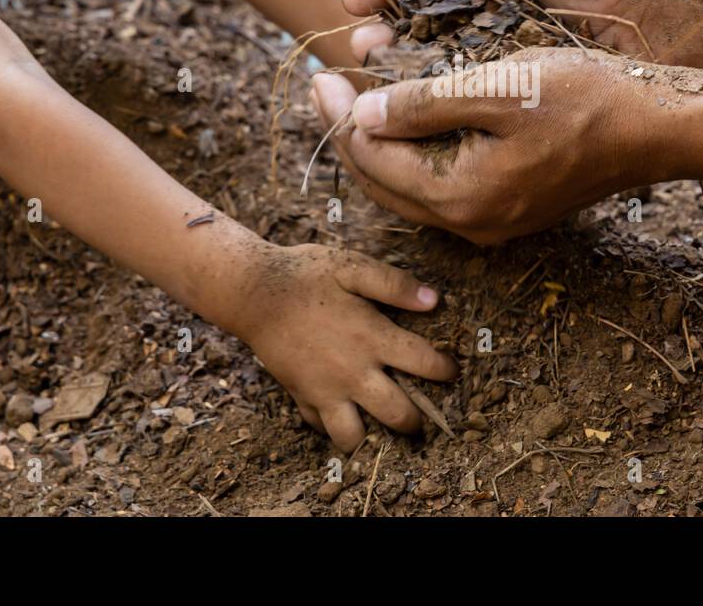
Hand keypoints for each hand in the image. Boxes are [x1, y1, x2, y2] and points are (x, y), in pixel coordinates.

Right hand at [236, 243, 458, 450]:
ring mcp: (324, 390)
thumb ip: (394, 284)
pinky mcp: (300, 396)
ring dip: (372, 436)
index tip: (451, 370)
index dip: (445, 370)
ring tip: (380, 425)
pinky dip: (334, 426)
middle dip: (416, 421)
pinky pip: (320, 427)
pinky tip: (344, 413)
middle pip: (397, 415)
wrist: (252, 291)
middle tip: (422, 416)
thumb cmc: (305, 274)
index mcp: (372, 338)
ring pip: (354, 436)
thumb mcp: (352, 267)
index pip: (425, 364)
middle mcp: (352, 372)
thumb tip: (435, 300)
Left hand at [310, 48, 683, 243]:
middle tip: (325, 87)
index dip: (341, 117)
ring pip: (410, 190)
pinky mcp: (510, 210)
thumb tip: (362, 116)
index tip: (321, 75)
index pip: (374, 160)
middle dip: (349, 136)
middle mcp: (471, 223)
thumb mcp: (498, 86)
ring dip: (379, 148)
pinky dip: (414, 158)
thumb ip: (423, 104)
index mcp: (461, 195)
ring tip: (355, 102)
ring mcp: (492, 223)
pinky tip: (408, 123)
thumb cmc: (584, 98)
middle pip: (384, 184)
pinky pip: (440, 190)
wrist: (655, 128)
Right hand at [345, 0, 702, 66]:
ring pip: (436, 57)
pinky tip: (409, 99)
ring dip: (400, 63)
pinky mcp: (519, 86)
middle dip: (384, 29)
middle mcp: (490, 6)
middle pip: (420, 18)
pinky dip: (435, 93)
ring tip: (372, 68)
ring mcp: (503, 49)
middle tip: (358, 46)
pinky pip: (468, 88)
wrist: (668, 19)